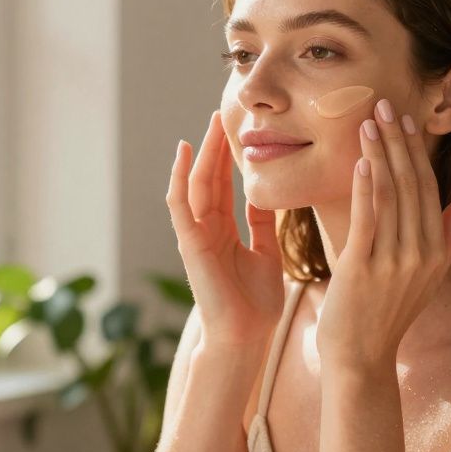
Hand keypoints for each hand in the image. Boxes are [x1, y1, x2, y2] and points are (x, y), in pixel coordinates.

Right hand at [166, 110, 285, 350]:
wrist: (245, 337)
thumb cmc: (256, 305)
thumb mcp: (267, 254)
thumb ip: (264, 225)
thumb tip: (270, 197)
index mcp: (224, 233)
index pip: (224, 186)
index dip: (230, 159)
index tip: (241, 131)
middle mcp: (206, 230)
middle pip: (209, 179)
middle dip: (216, 147)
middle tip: (224, 113)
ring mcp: (195, 235)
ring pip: (195, 184)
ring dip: (202, 153)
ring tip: (211, 123)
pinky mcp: (189, 243)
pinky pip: (180, 203)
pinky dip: (179, 176)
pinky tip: (186, 151)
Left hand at [317, 98, 450, 370]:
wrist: (361, 358)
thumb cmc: (385, 317)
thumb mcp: (425, 280)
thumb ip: (445, 243)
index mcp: (437, 251)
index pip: (430, 189)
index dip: (418, 152)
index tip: (407, 120)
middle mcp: (422, 253)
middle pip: (413, 184)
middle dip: (400, 141)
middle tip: (386, 104)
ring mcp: (394, 262)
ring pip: (391, 195)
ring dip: (382, 154)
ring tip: (370, 121)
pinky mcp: (364, 268)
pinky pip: (369, 220)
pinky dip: (367, 188)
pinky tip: (363, 161)